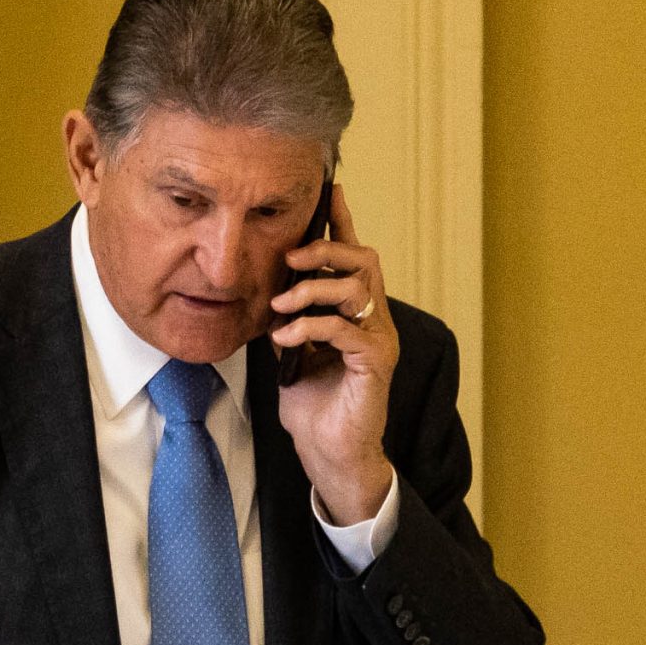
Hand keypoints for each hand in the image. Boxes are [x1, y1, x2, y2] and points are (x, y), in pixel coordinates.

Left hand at [270, 182, 398, 523]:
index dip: (341, 223)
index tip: (328, 190)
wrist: (330, 453)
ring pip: (357, 288)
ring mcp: (378, 339)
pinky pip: (345, 329)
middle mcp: (373, 319)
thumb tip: (267, 290)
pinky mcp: (375, 363)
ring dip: (313, 289)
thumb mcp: (292, 352)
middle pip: (364, 260)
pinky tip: (284, 339)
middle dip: (326, 250)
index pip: (352, 257)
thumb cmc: (313, 406)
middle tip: (290, 258)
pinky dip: (310, 327)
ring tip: (281, 304)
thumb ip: (289, 319)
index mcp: (355, 312)